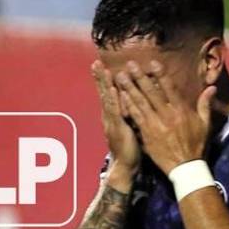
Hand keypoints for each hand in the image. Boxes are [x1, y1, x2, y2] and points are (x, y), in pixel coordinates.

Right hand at [91, 60, 140, 180]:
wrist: (126, 166)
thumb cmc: (131, 147)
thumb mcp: (131, 127)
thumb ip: (129, 114)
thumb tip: (133, 102)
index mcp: (112, 115)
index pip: (107, 94)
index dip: (104, 80)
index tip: (101, 66)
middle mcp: (109, 117)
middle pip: (104, 93)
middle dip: (100, 78)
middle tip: (95, 63)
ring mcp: (112, 122)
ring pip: (107, 99)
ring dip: (104, 83)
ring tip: (102, 69)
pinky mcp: (118, 128)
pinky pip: (115, 111)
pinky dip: (113, 99)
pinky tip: (113, 89)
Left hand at [114, 60, 215, 175]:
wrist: (186, 168)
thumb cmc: (196, 145)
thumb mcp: (205, 124)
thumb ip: (205, 104)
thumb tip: (211, 88)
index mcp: (182, 111)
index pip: (170, 88)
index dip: (160, 75)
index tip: (152, 63)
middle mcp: (168, 115)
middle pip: (151, 92)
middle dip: (140, 77)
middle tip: (130, 65)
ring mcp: (156, 125)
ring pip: (140, 103)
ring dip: (129, 88)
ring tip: (120, 76)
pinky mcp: (147, 134)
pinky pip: (136, 117)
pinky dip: (128, 105)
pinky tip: (121, 96)